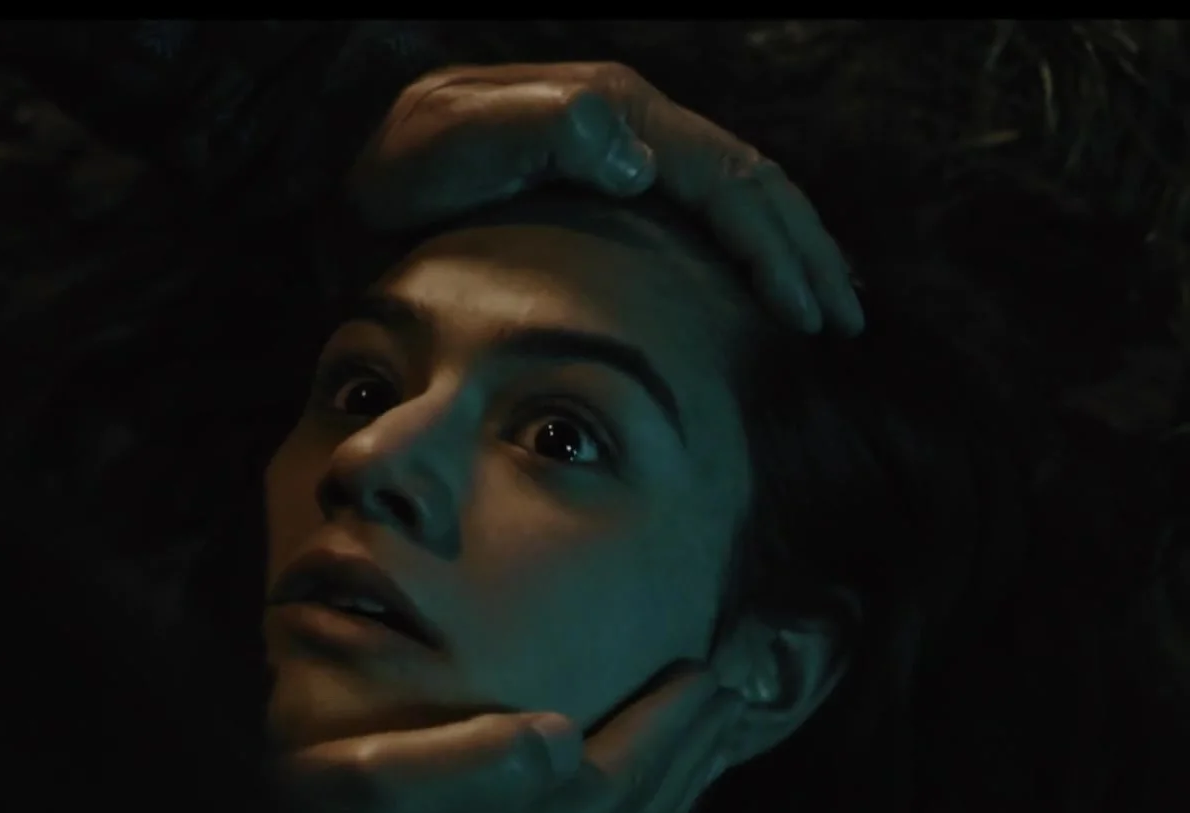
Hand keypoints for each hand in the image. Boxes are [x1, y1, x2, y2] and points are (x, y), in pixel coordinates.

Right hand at [279, 667, 743, 812]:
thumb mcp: (373, 801)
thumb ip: (457, 760)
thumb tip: (558, 732)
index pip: (636, 759)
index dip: (675, 717)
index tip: (708, 672)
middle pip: (659, 795)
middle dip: (699, 742)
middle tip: (733, 695)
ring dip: (691, 783)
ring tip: (717, 738)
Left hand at [349, 62, 863, 336]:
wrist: (350, 191)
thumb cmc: (390, 180)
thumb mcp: (441, 148)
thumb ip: (532, 135)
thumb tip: (638, 155)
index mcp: (607, 106)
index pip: (722, 175)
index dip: (772, 245)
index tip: (805, 312)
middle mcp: (625, 117)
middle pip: (747, 179)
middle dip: (802, 250)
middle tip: (842, 325)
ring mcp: (618, 145)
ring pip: (737, 191)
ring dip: (789, 249)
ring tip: (827, 310)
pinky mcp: (605, 179)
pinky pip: (702, 208)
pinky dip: (747, 248)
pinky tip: (766, 289)